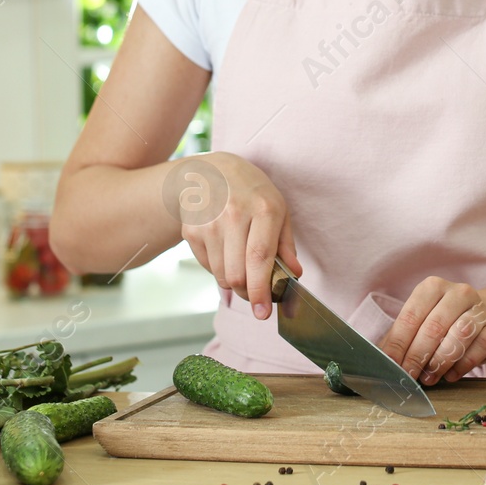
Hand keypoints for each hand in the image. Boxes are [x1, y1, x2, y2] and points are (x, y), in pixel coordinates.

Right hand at [174, 152, 301, 318]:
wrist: (210, 172)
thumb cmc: (252, 193)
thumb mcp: (278, 209)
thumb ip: (286, 245)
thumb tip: (294, 274)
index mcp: (263, 209)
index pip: (260, 258)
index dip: (261, 289)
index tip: (264, 312)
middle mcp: (234, 215)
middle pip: (238, 274)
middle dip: (248, 292)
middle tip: (255, 291)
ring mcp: (209, 223)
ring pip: (221, 275)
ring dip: (233, 280)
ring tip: (239, 260)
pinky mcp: (191, 231)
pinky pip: (207, 267)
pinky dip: (217, 267)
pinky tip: (223, 247)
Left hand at [379, 277, 485, 384]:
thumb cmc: (445, 322)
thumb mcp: (422, 322)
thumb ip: (403, 337)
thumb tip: (383, 360)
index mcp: (433, 287)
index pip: (411, 316)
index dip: (398, 343)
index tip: (390, 365)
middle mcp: (458, 293)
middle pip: (434, 327)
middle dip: (417, 356)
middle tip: (408, 376)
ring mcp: (480, 309)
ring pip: (459, 336)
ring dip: (440, 361)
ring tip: (429, 378)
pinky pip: (479, 348)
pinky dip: (462, 365)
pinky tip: (451, 375)